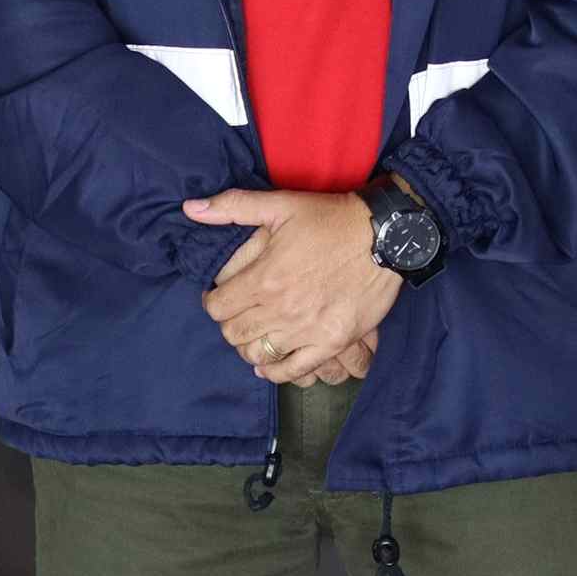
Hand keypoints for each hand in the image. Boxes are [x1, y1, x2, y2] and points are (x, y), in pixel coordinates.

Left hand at [186, 188, 400, 385]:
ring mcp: (307, 330)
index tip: (221, 296)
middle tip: (239, 313)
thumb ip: (233, 207)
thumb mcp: (281, 204)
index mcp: (264, 278)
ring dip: (251, 345)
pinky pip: (294, 370)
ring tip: (256, 333)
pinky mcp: (332, 342)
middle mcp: (282, 309)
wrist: (385, 236)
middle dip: (230, 323)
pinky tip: (269, 363)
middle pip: (234, 333)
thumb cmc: (331, 219)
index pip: (217, 307)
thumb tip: (191, 209)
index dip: (214, 301)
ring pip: (259, 354)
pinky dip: (276, 371)